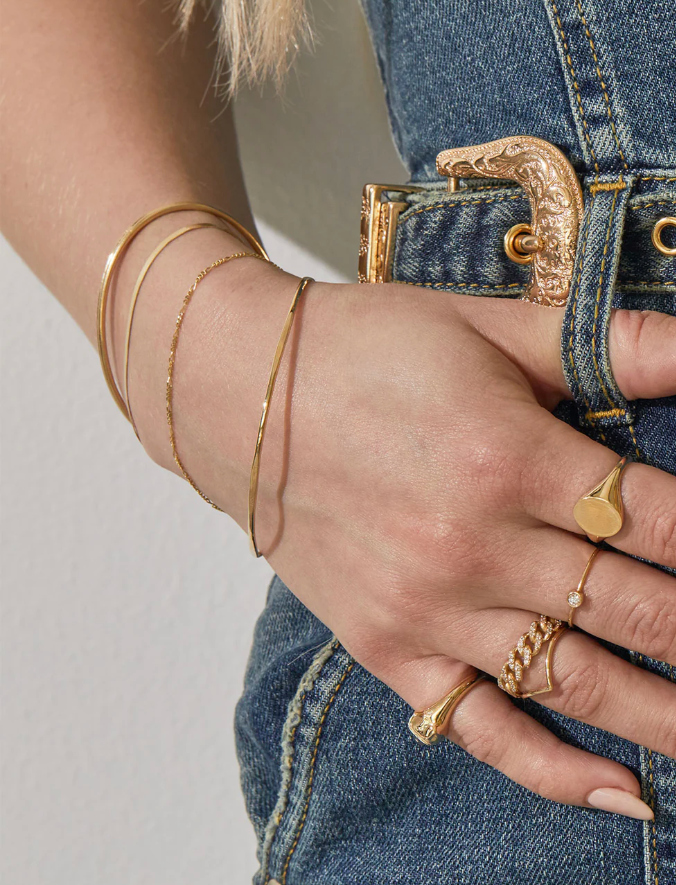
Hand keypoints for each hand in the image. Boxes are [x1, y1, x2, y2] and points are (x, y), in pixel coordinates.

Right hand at [131, 248, 675, 818]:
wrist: (240, 398)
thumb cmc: (363, 351)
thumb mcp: (488, 330)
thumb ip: (609, 346)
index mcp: (511, 458)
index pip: (662, 524)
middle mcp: (476, 547)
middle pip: (639, 611)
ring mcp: (430, 609)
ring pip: (579, 682)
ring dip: (665, 714)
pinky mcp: (388, 646)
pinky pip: (483, 727)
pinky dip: (555, 770)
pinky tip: (624, 793)